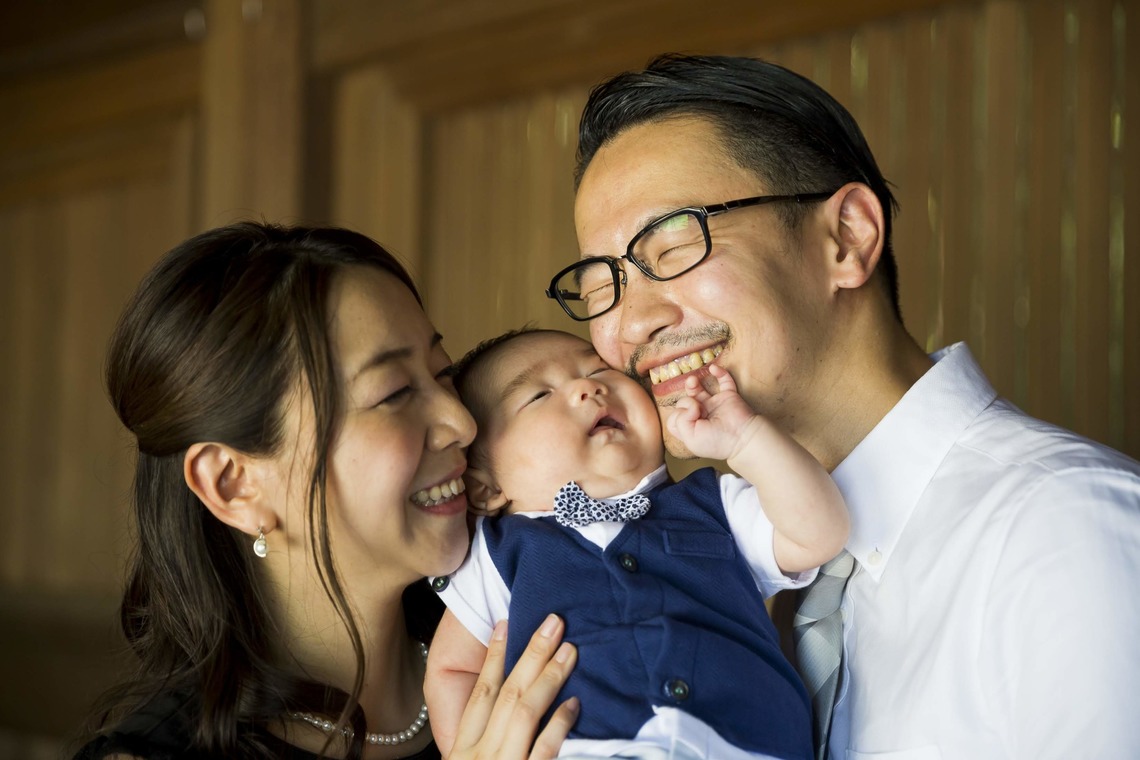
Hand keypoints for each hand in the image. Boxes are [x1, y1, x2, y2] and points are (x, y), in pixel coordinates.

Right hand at [446, 615, 578, 758]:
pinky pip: (544, 746)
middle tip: (554, 625)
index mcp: (460, 747)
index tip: (504, 625)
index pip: (481, 693)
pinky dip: (559, 722)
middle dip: (533, 655)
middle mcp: (478, 753)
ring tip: (569, 651)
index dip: (493, 656)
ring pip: (525, 711)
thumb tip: (491, 702)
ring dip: (549, 677)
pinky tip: (573, 703)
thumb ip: (475, 739)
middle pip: (508, 693)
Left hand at [665, 363, 759, 460]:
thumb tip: (690, 404)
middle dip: (686, 403)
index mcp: (692, 428)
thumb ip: (680, 421)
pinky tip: (713, 368)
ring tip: (693, 381)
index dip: (677, 416)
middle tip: (697, 410)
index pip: (675, 418)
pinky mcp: (728, 396)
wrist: (742, 437)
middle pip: (683, 401)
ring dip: (691, 383)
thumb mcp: (690, 438)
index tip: (688, 419)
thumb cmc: (716, 441)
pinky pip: (723, 380)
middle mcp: (701, 415)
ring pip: (697, 389)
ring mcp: (714, 404)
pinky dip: (719, 372)